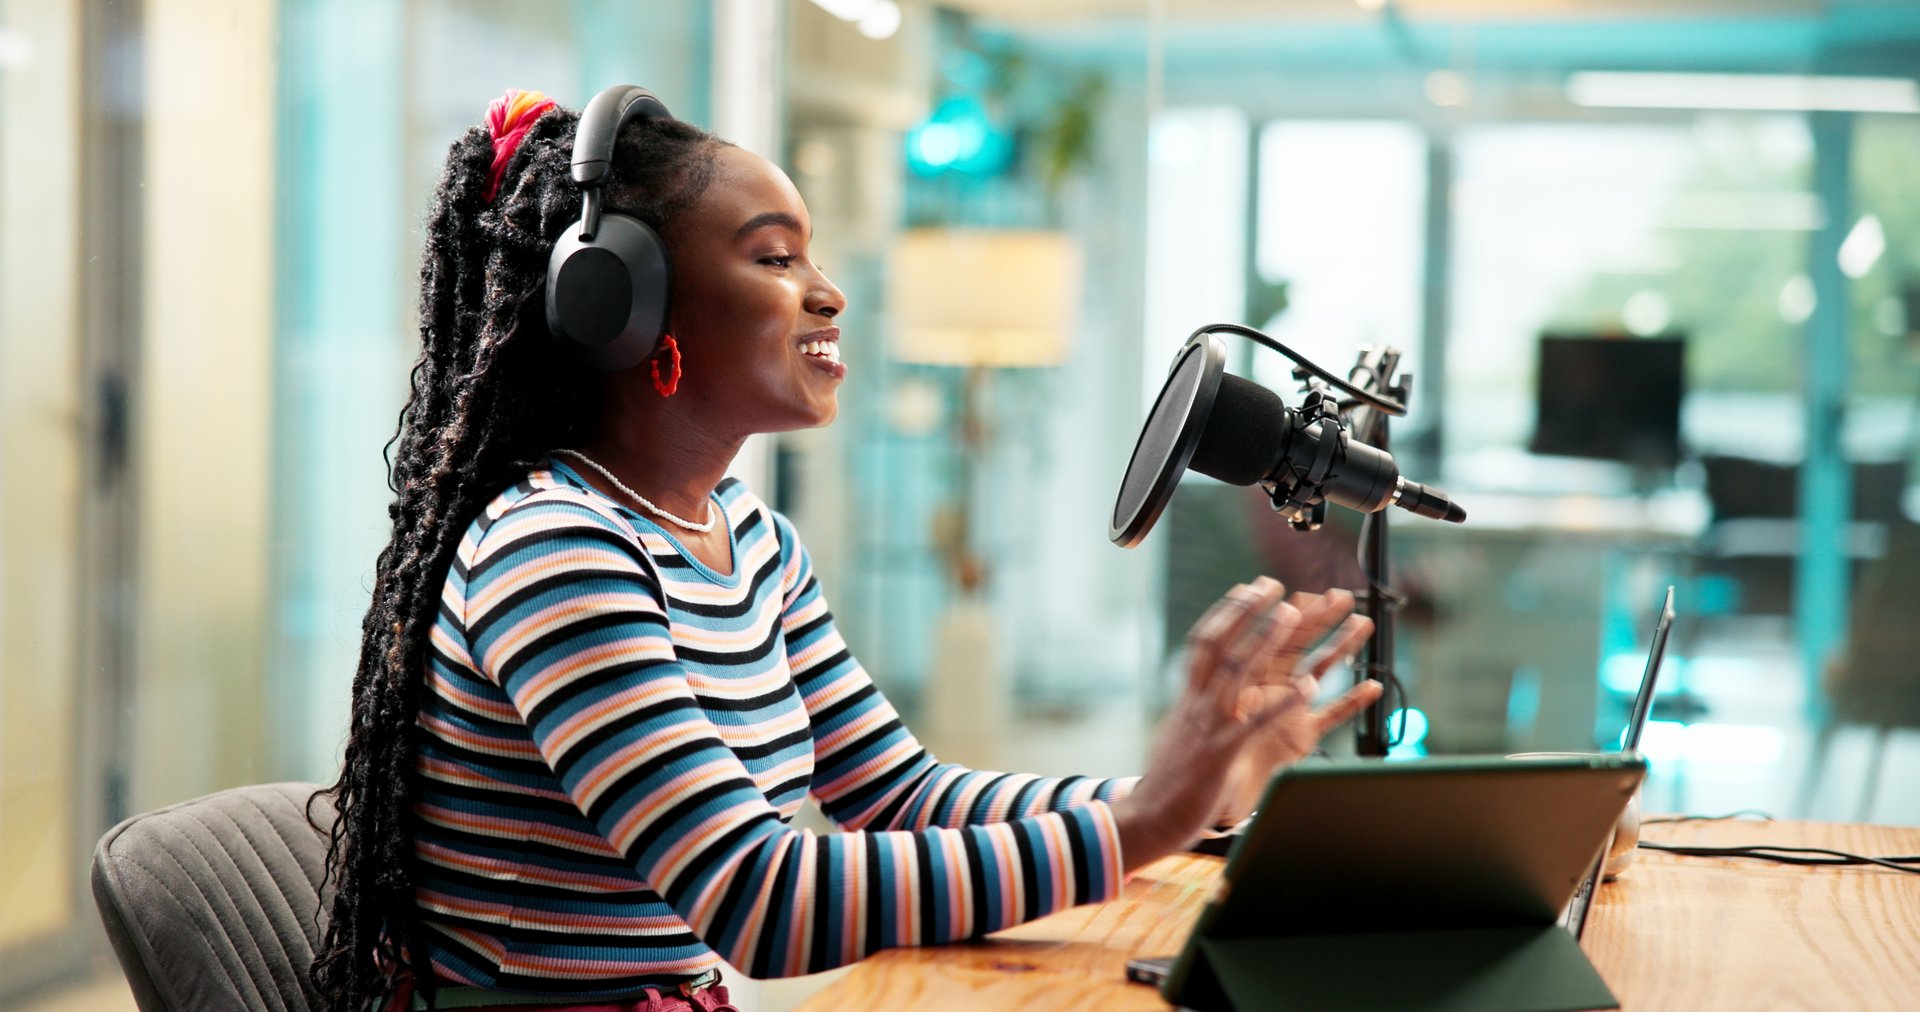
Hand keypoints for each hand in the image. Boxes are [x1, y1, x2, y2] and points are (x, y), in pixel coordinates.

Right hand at [1110, 579, 1379, 872]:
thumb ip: (1192, 712)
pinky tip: (1307, 687)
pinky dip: (1283, 702)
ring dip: (1266, 639)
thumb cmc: (1167, 784)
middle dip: (1247, 611)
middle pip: (1220, 644)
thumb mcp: (1178, 736)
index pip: (1204, 643)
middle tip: (1272, 585)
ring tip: (1293, 613)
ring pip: (1238, 671)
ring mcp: (1208, 725)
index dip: (1227, 613)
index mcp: (1187, 699)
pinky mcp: (1221, 752)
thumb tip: (1200, 696)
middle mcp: (1196, 704)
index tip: (1247, 589)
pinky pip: (1256, 721)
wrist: (1145, 820)